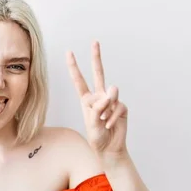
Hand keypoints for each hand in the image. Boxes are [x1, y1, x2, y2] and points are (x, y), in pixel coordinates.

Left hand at [66, 41, 127, 156]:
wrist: (109, 148)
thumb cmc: (96, 137)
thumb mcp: (91, 122)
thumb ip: (99, 106)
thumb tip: (112, 90)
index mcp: (87, 99)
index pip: (79, 80)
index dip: (74, 67)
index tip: (69, 52)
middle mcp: (99, 97)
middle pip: (98, 73)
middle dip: (96, 57)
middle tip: (94, 42)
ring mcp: (111, 100)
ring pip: (109, 95)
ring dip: (105, 110)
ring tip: (103, 122)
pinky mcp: (121, 107)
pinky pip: (117, 106)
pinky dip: (112, 117)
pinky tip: (109, 125)